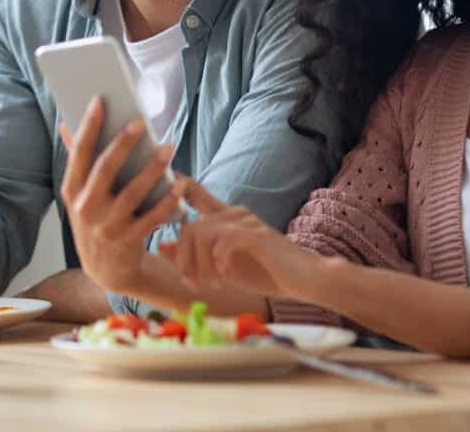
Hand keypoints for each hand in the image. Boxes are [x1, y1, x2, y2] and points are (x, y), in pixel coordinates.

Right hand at [59, 97, 185, 293]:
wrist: (105, 270)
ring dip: (152, 168)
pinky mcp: (129, 242)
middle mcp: (86, 209)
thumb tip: (66, 122)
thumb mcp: (80, 194)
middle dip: (123, 144)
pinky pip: (152, 217)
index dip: (88, 127)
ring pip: (132, 193)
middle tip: (141, 122)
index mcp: (72, 192)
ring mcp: (107, 227)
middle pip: (105, 170)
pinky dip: (167, 200)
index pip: (79, 154)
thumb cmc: (96, 218)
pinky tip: (180, 182)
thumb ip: (78, 160)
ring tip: (168, 147)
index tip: (99, 101)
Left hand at [161, 179, 318, 299]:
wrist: (306, 280)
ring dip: (200, 266)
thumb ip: (195, 256)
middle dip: (184, 261)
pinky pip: (224, 241)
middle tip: (193, 284)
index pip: (198, 195)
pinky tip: (227, 275)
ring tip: (213, 284)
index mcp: (227, 219)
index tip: (164, 183)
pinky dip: (219, 261)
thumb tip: (163, 246)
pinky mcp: (257, 235)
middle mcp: (235, 215)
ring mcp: (247, 222)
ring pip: (202, 235)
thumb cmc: (267, 273)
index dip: (178, 187)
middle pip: (189, 227)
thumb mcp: (224, 268)